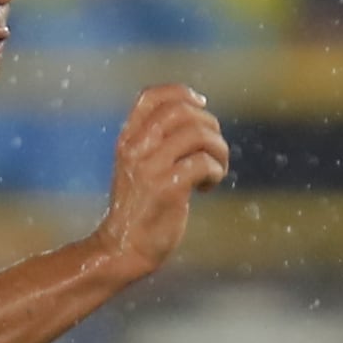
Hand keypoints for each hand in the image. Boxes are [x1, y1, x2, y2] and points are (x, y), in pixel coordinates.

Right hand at [92, 85, 229, 273]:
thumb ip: (155, 143)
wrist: (123, 249)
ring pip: (197, 133)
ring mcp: (150, 168)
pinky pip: (203, 163)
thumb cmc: (140, 209)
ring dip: (219, 149)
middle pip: (181, 111)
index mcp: (128, 140)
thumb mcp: (138, 168)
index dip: (182, 93)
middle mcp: (136, 148)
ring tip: (216, 170)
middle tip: (214, 149)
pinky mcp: (167, 189)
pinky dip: (216, 172)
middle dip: (210, 124)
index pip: (151, 96)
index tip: (201, 107)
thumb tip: (197, 119)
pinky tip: (208, 186)